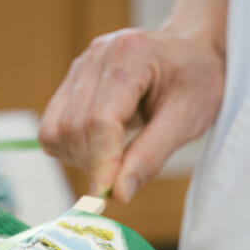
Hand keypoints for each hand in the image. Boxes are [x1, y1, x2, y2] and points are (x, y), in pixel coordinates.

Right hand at [38, 27, 224, 201]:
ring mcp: (80, 66)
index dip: (101, 163)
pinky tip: (100, 149)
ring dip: (78, 159)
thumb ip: (151, 156)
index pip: (100, 120)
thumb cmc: (197, 81)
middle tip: (119, 182)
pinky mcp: (71, 81)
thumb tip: (118, 195)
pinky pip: (53, 126)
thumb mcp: (188, 119)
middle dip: (92, 164)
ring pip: (56, 129)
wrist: (193, 52)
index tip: (105, 197)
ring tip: (113, 162)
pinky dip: (70, 149)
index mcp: (131, 55)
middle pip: (74, 127)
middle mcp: (97, 56)